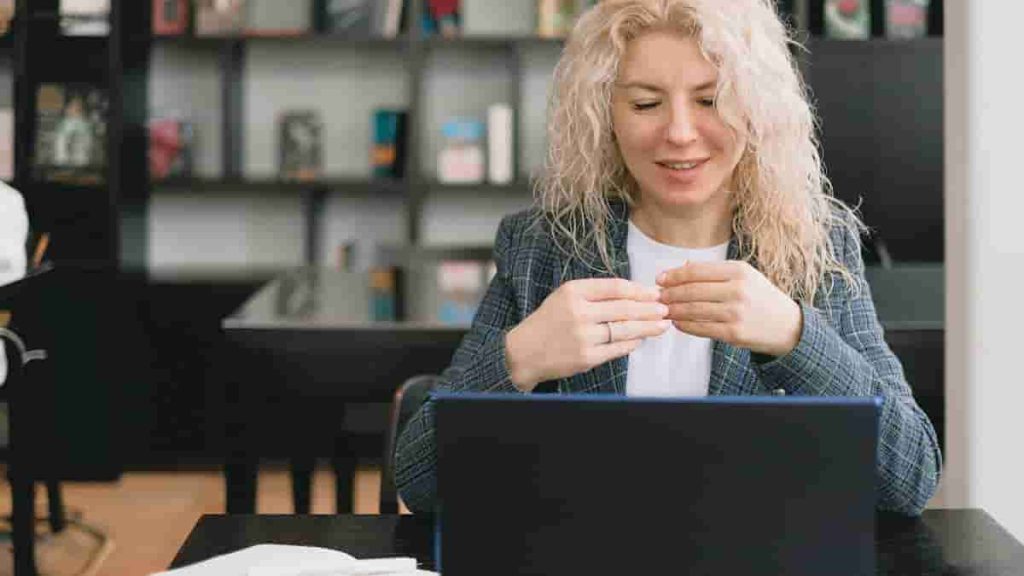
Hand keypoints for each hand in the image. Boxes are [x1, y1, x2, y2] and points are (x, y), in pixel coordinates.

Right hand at [505, 278, 670, 391]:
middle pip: (624, 308)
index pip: (615, 287)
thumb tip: (634, 294)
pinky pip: (617, 348)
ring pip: (625, 329)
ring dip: (647, 327)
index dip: (639, 290)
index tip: (654, 293)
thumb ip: (595, 294)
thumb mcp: (565, 297)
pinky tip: (640, 340)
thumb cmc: (549, 322)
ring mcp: (583, 336)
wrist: (525, 352)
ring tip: (662, 325)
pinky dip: (632, 344)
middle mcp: (578, 312)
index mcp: (574, 292)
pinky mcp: (586, 357)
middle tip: (665, 309)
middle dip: (649, 309)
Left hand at [657, 261, 802, 356]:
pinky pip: (700, 328)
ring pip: (693, 310)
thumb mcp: (744, 276)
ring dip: (674, 310)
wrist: (787, 326)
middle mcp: (738, 290)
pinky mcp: (733, 333)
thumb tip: (682, 266)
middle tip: (659, 296)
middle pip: (691, 291)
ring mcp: (735, 312)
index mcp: (739, 271)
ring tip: (664, 309)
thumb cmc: (760, 297)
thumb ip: (714, 271)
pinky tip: (677, 322)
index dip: (674, 275)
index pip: (697, 271)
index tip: (660, 279)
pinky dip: (684, 325)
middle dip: (670, 294)